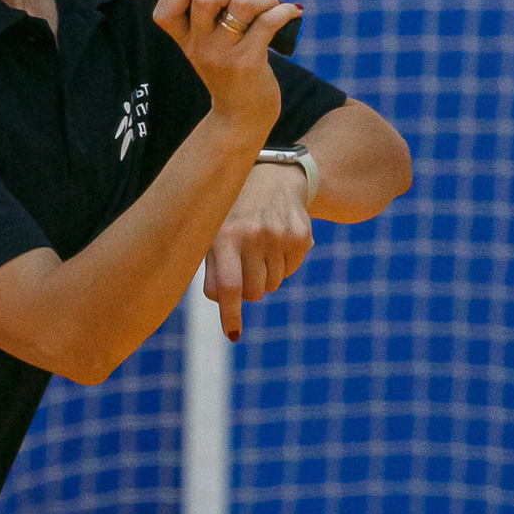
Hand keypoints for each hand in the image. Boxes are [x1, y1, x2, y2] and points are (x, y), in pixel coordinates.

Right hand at [148, 0, 301, 138]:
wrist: (241, 117)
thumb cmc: (226, 73)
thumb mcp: (202, 46)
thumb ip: (192, 12)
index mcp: (185, 40)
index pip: (164, 11)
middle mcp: (200, 47)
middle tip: (241, 1)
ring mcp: (224, 55)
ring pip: (241, 4)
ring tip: (270, 5)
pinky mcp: (250, 62)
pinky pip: (268, 22)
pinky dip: (284, 10)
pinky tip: (292, 12)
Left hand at [203, 162, 313, 340]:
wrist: (273, 178)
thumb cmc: (234, 214)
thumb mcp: (214, 233)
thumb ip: (213, 269)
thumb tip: (220, 301)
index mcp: (225, 235)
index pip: (229, 286)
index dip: (231, 315)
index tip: (233, 336)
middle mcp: (252, 234)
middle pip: (254, 292)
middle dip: (248, 290)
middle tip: (244, 267)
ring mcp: (279, 235)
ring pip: (273, 284)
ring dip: (265, 275)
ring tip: (259, 247)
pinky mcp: (300, 236)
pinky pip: (290, 271)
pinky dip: (282, 265)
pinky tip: (275, 241)